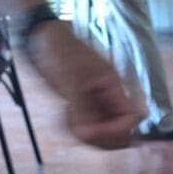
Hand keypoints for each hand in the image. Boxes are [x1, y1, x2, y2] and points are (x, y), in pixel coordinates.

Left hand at [26, 20, 138, 148]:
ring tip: (68, 118)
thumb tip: (87, 134)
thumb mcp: (71, 78)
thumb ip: (81, 107)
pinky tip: (65, 116)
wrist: (42, 37)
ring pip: (102, 134)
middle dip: (100, 136)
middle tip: (79, 129)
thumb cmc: (59, 50)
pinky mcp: (84, 109)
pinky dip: (76, 130)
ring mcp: (97, 105)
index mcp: (114, 86)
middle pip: (118, 132)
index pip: (130, 118)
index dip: (118, 130)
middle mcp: (109, 98)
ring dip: (87, 135)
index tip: (94, 131)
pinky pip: (87, 129)